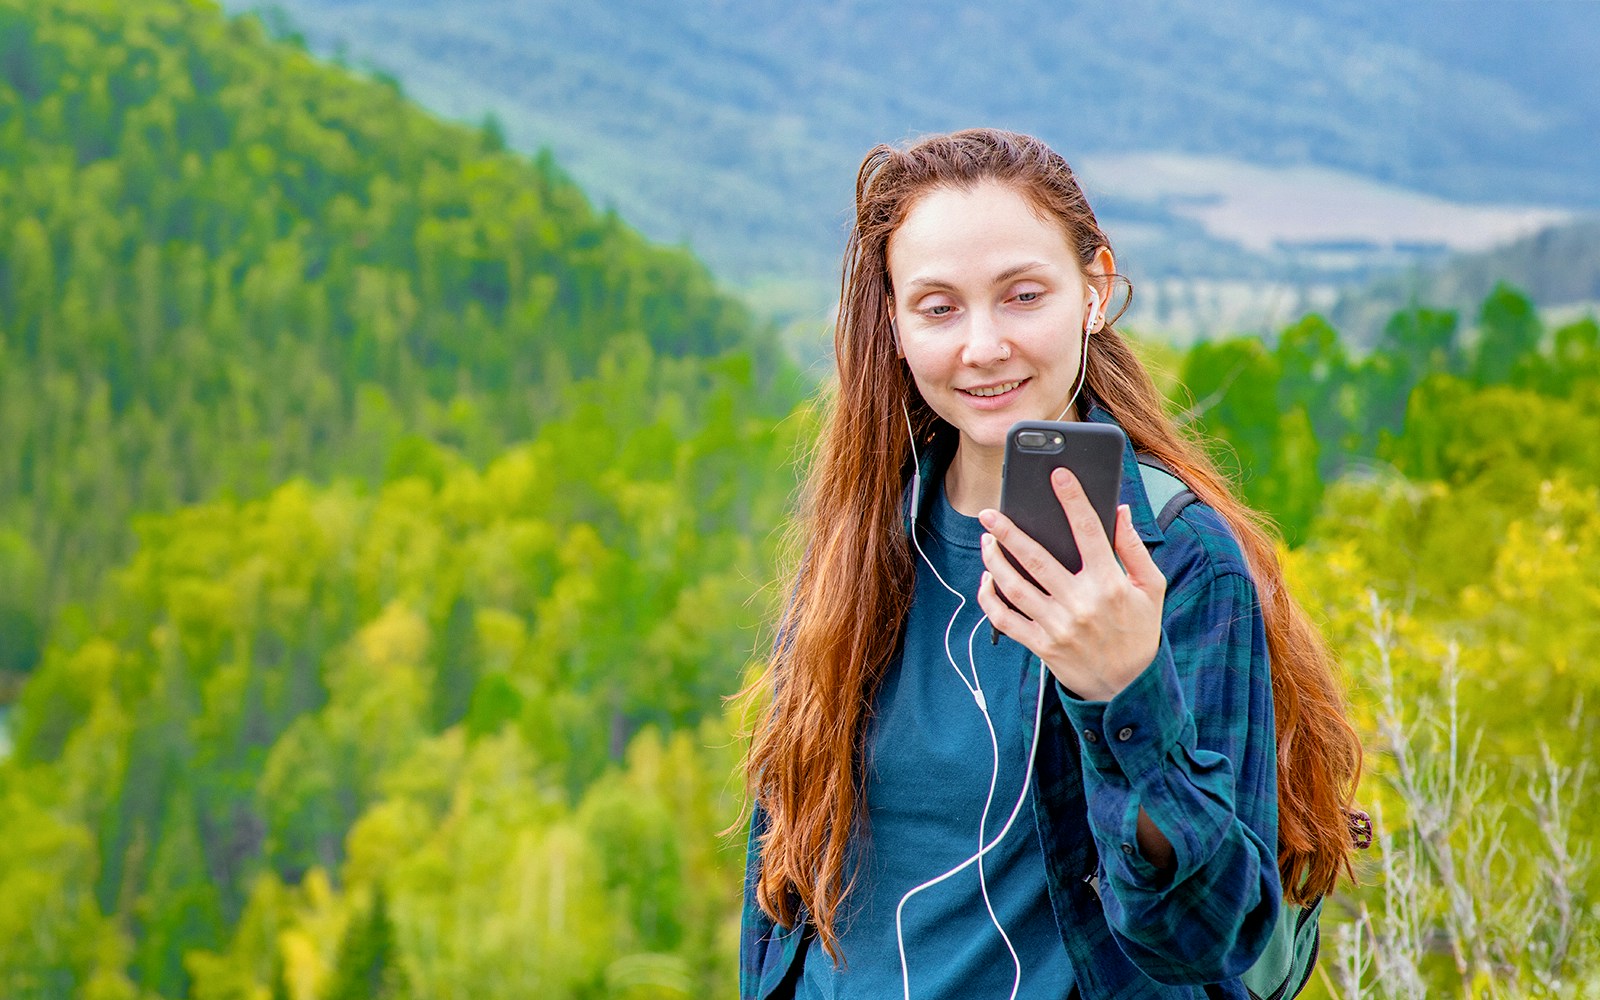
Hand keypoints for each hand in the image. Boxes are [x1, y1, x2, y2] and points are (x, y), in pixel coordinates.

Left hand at [976, 468, 1166, 701]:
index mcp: (1109, 584)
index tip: (1058, 474)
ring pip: (1014, 587)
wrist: (1128, 687)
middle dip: (1008, 532)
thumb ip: (1134, 549)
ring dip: (994, 561)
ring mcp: (1058, 626)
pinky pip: (1006, 620)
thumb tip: (1121, 510)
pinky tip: (986, 580)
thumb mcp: (1150, 588)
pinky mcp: (1042, 646)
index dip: (1073, 499)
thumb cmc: (1139, 630)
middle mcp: (1080, 603)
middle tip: (989, 513)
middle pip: (1036, 559)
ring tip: (986, 541)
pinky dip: (990, 599)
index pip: (1089, 531)